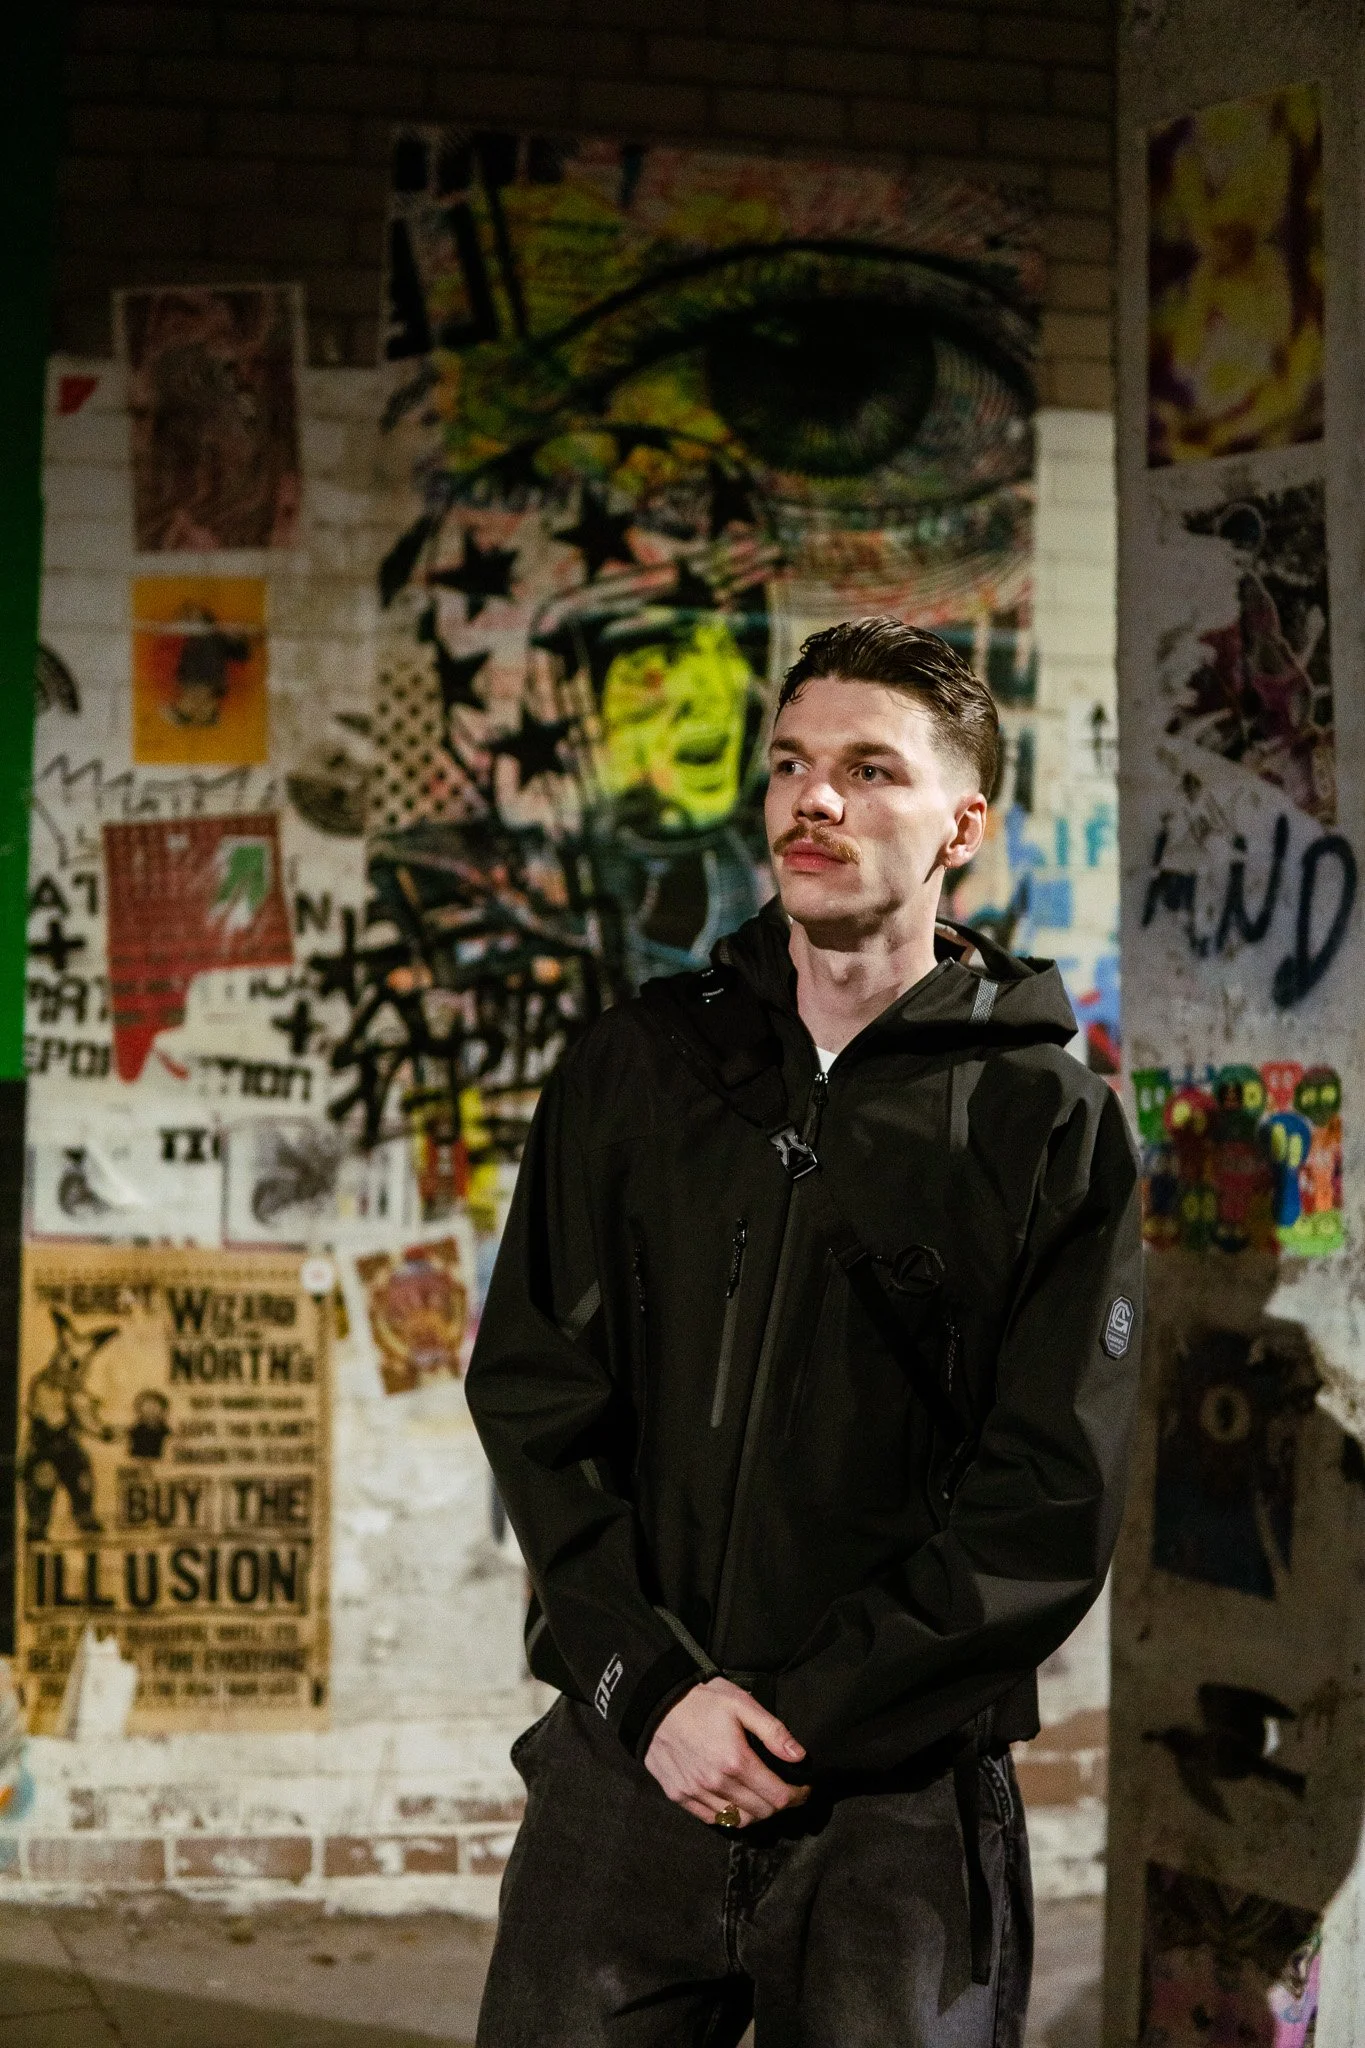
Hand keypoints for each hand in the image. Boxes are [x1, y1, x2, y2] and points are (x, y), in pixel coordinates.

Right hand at [644, 1676, 809, 1826]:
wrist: (656, 1701)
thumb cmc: (702, 1699)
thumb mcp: (741, 1703)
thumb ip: (773, 1731)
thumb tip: (799, 1756)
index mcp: (736, 1760)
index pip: (778, 1797)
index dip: (797, 1797)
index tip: (804, 1790)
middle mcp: (716, 1783)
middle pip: (761, 1812)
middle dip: (779, 1805)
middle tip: (785, 1791)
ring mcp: (695, 1792)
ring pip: (738, 1821)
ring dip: (756, 1813)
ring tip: (761, 1797)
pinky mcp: (679, 1795)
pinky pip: (712, 1819)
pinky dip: (729, 1816)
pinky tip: (734, 1800)